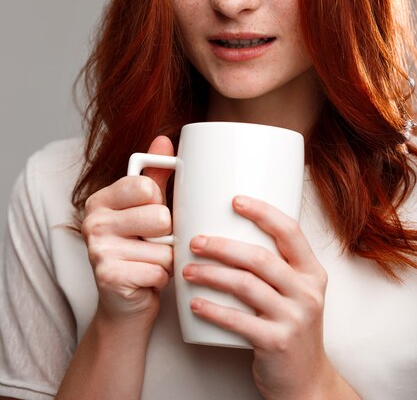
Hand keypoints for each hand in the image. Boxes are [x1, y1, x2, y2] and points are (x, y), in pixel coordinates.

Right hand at [81, 136, 173, 324]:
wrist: (124, 304)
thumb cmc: (139, 251)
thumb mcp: (145, 208)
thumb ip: (156, 175)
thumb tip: (165, 139)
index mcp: (101, 199)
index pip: (147, 187)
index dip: (160, 203)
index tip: (149, 215)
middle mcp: (92, 221)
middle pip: (160, 217)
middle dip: (167, 236)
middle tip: (152, 244)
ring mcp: (97, 250)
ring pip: (164, 247)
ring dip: (166, 260)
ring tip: (150, 263)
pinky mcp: (108, 277)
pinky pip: (159, 270)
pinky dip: (161, 279)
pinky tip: (145, 280)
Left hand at [183, 195, 332, 399]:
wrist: (305, 381)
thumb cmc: (290, 326)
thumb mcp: (295, 291)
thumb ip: (275, 265)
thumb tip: (231, 231)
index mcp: (311, 272)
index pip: (290, 231)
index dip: (262, 212)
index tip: (235, 201)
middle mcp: (307, 292)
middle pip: (260, 257)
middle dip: (222, 246)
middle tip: (196, 241)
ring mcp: (294, 318)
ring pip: (245, 285)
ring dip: (211, 275)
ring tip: (188, 270)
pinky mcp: (277, 342)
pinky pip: (238, 320)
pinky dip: (212, 309)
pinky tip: (195, 303)